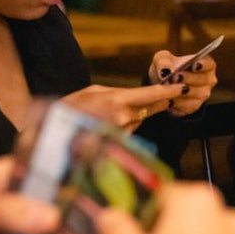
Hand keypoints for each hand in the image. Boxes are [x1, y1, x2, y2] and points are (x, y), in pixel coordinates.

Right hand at [60, 82, 185, 130]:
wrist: (51, 132)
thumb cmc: (69, 108)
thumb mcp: (93, 91)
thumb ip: (117, 93)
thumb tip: (136, 96)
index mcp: (118, 100)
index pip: (152, 95)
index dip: (169, 92)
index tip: (182, 88)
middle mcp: (123, 118)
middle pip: (150, 109)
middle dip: (158, 104)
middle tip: (169, 97)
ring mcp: (121, 133)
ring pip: (138, 121)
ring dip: (134, 116)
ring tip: (112, 113)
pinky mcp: (117, 145)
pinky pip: (129, 133)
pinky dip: (124, 127)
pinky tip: (108, 124)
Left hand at [149, 50, 217, 116]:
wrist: (162, 84)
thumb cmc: (166, 68)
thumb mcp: (162, 59)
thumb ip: (163, 61)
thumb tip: (166, 70)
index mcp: (205, 64)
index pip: (209, 64)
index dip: (203, 65)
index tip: (193, 65)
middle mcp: (208, 79)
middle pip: (202, 79)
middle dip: (189, 78)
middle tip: (176, 77)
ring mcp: (203, 94)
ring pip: (196, 94)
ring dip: (182, 91)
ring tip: (169, 88)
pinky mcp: (194, 106)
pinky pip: (188, 105)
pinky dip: (177, 102)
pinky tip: (168, 98)